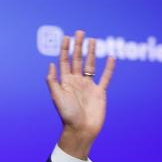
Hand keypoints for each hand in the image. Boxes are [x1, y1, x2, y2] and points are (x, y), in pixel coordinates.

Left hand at [46, 30, 115, 158]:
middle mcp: (76, 82)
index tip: (66, 37)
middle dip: (78, 46)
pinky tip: (111, 57)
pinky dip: (109, 68)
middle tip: (80, 32)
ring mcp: (88, 86)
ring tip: (93, 40)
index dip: (65, 49)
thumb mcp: (57, 97)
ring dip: (91, 52)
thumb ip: (53, 82)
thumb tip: (50, 65)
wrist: (81, 130)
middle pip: (77, 60)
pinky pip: (105, 77)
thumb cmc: (67, 115)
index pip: (64, 62)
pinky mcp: (100, 92)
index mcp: (65, 83)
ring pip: (90, 65)